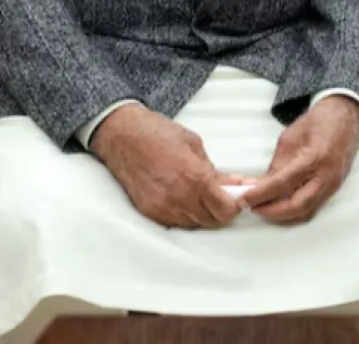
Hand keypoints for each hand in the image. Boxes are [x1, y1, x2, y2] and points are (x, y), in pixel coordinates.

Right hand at [90, 104, 240, 229]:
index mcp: (195, 179)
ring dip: (203, 214)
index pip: (225, 210)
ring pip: (194, 224)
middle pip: (212, 221)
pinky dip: (185, 215)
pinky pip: (175, 222)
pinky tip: (185, 199)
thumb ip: (214, 169)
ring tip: (202, 196)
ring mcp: (163, 208)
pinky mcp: (149, 212)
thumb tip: (233, 183)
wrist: (122, 137)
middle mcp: (179, 198)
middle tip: (222, 196)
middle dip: (221, 210)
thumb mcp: (195, 145)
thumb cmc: (159, 134)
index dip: (234, 205)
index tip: (235, 197)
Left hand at [240, 95, 358, 223]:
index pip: (283, 183)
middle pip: (297, 205)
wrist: (346, 118)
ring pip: (306, 211)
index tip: (243, 199)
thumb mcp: (290, 137)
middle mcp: (326, 175)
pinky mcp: (334, 188)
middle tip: (253, 207)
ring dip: (283, 214)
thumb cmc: (318, 122)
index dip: (260, 194)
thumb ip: (277, 164)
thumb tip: (260, 185)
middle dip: (272, 211)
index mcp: (315, 157)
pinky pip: (313, 206)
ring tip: (264, 207)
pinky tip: (281, 204)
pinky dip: (295, 209)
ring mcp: (333, 184)